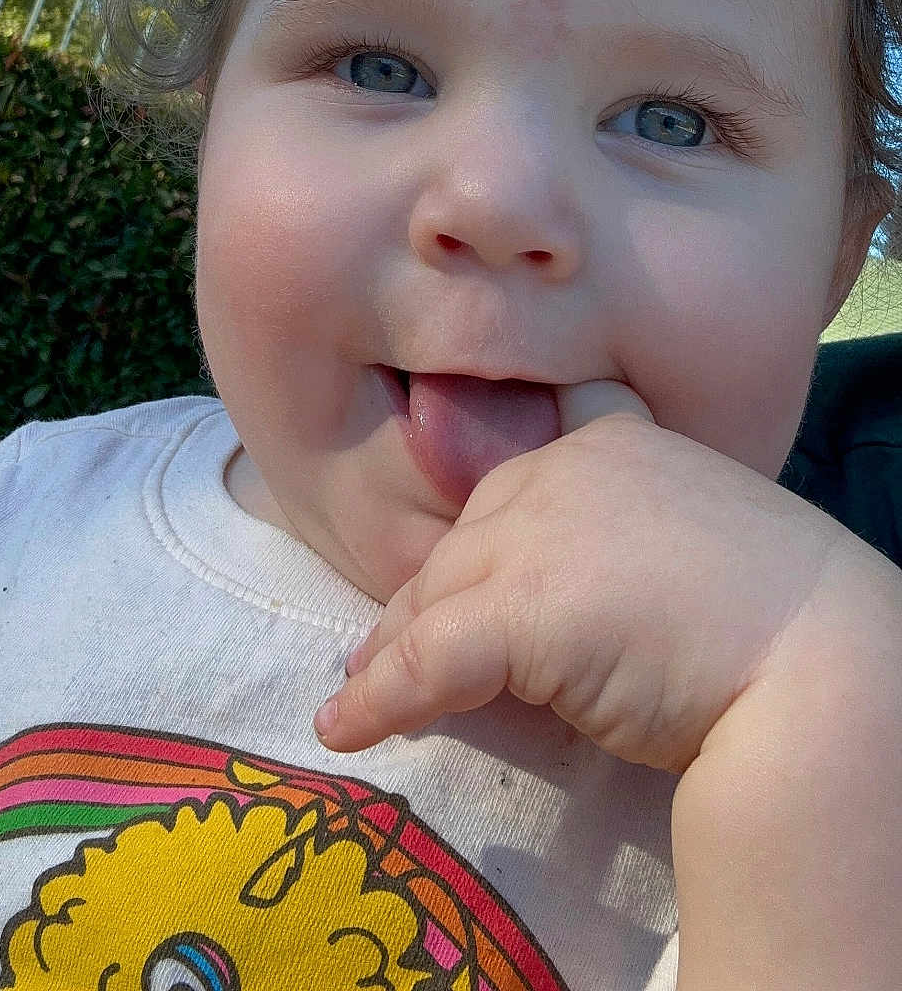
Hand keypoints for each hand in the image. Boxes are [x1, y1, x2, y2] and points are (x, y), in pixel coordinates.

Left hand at [314, 381, 866, 775]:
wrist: (821, 664)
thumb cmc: (774, 609)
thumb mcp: (687, 546)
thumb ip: (622, 544)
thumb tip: (573, 603)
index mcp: (614, 441)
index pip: (518, 485)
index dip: (481, 540)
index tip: (456, 576)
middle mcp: (563, 470)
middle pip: (465, 543)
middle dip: (427, 604)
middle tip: (391, 652)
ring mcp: (536, 534)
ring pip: (438, 600)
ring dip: (392, 654)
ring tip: (362, 690)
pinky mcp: (516, 611)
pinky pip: (428, 661)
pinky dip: (380, 699)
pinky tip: (347, 727)